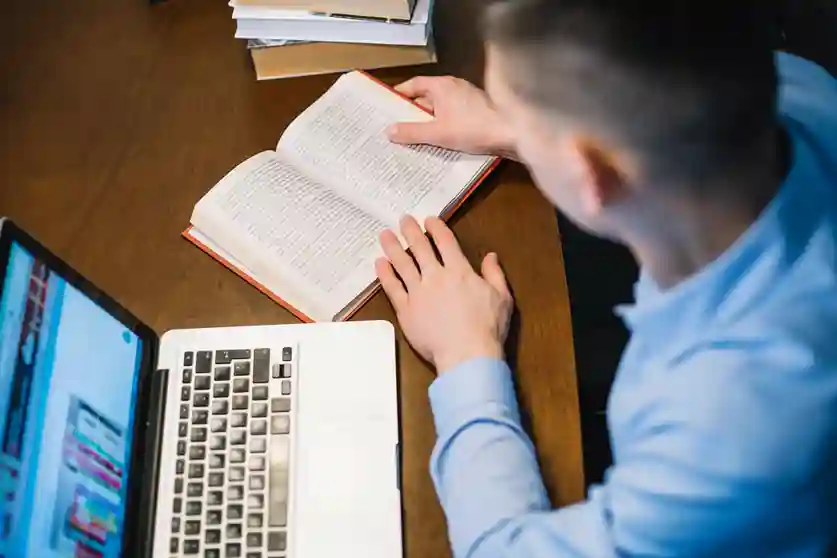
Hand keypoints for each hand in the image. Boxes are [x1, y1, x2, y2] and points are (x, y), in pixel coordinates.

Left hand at [376, 216, 513, 372]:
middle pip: (420, 248)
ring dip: (393, 247)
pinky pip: (392, 288)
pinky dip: (385, 274)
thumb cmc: (488, 328)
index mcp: (459, 271)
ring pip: (402, 264)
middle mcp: (436, 277)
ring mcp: (418, 293)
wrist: (467, 355)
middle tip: (403, 219)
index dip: (436, 228)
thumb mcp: (502, 298)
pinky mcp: (406, 310)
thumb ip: (495, 274)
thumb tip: (491, 256)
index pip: (445, 242)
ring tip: (385, 235)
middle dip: (411, 231)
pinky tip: (379, 263)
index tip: (428, 220)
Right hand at [386, 76, 517, 159]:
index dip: (399, 95)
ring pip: (439, 108)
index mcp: (442, 86)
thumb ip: (412, 132)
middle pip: (426, 97)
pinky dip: (442, 125)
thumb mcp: (438, 133)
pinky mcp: (476, 111)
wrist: (511, 133)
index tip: (387, 107)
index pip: (413, 85)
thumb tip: (388, 131)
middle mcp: (454, 87)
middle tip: (395, 127)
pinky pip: (452, 115)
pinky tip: (438, 141)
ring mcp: (466, 98)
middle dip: (412, 112)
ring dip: (428, 120)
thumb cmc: (472, 128)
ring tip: (413, 137)